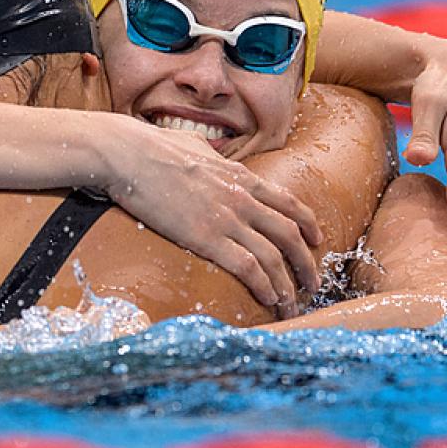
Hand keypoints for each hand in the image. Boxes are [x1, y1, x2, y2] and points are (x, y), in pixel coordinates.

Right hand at [106, 120, 322, 318]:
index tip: (316, 240)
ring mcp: (227, 219)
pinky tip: (269, 299)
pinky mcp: (207, 238)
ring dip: (288, 285)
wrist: (130, 154)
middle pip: (290, 235)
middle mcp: (242, 198)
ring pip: (274, 258)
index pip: (288, 203)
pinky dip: (264, 286)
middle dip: (307, 263)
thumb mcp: (193, 144)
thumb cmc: (153, 147)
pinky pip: (248, 268)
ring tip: (292, 303)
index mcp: (240, 176)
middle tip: (312, 283)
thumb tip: (203, 151)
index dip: (308, 224)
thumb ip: (207, 152)